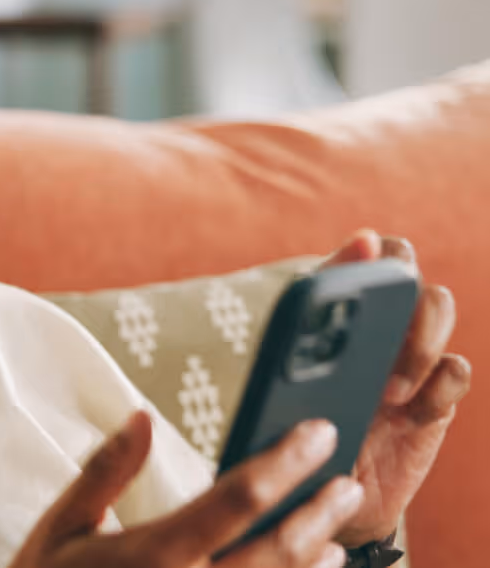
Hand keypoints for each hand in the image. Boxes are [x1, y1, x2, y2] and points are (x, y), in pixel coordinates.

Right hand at [11, 412, 362, 567]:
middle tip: (345, 483)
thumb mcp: (61, 525)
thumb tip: (140, 416)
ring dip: (313, 561)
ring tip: (334, 537)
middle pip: (277, 548)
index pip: (237, 496)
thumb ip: (106, 470)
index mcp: (153, 553)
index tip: (317, 433)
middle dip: (318, 511)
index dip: (286, 461)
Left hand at [320, 230, 472, 546]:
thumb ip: (302, 329)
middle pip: (413, 275)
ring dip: (421, 342)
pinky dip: (441, 382)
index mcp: (339, 312)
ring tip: (389, 390)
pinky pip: (456, 371)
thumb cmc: (296, 424)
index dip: (373, 252)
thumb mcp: (286, 378)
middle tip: (385, 334)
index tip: (369, 252)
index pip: (367, 256)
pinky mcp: (434, 399)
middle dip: (407, 295)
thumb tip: (321, 279)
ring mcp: (411, 359)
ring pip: (440, 308)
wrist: (319, 490)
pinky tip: (414, 407)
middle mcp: (380, 326)